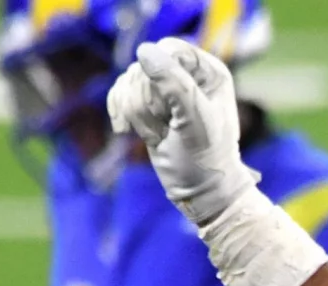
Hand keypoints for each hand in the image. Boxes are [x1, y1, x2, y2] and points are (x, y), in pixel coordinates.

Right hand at [106, 38, 258, 225]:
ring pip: (130, 80)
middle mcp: (187, 76)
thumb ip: (173, 83)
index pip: (171, 49)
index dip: (159, 74)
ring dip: (136, 113)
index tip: (166, 106)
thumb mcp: (193, 120)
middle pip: (146, 66)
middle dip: (147, 102)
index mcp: (209, 73)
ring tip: (155, 136)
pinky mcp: (147, 107)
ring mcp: (165, 91)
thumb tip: (144, 51)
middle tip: (166, 128)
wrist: (200, 193)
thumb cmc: (205, 159)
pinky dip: (118, 111)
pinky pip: (119, 92)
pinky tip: (123, 130)